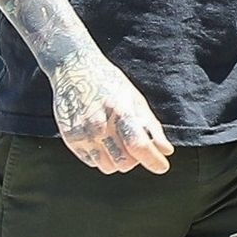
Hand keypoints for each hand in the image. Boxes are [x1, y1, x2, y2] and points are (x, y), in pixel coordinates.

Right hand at [49, 48, 173, 173]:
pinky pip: (91, 162)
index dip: (153, 160)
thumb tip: (166, 151)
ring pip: (107, 167)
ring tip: (116, 141)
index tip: (162, 167)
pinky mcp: (70, 138)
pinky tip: (100, 139)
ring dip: (116, 160)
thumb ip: (151, 127)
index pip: (139, 145)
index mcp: (120, 111)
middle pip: (124, 163)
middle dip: (134, 160)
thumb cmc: (109, 83)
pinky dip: (100, 156)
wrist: (73, 69)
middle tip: (134, 147)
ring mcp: (83, 133)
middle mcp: (99, 125)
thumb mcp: (135, 99)